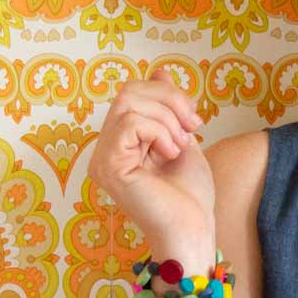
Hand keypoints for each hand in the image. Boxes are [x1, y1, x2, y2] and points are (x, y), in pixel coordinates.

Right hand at [88, 65, 214, 254]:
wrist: (194, 228)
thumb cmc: (190, 194)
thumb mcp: (182, 137)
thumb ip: (168, 108)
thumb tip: (159, 69)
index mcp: (121, 142)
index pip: (133, 93)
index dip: (167, 94)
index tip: (195, 119)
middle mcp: (105, 149)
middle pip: (129, 91)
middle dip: (169, 100)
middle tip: (193, 126)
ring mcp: (102, 158)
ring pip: (129, 104)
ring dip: (167, 119)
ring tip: (181, 145)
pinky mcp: (108, 167)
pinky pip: (129, 124)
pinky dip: (159, 132)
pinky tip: (170, 153)